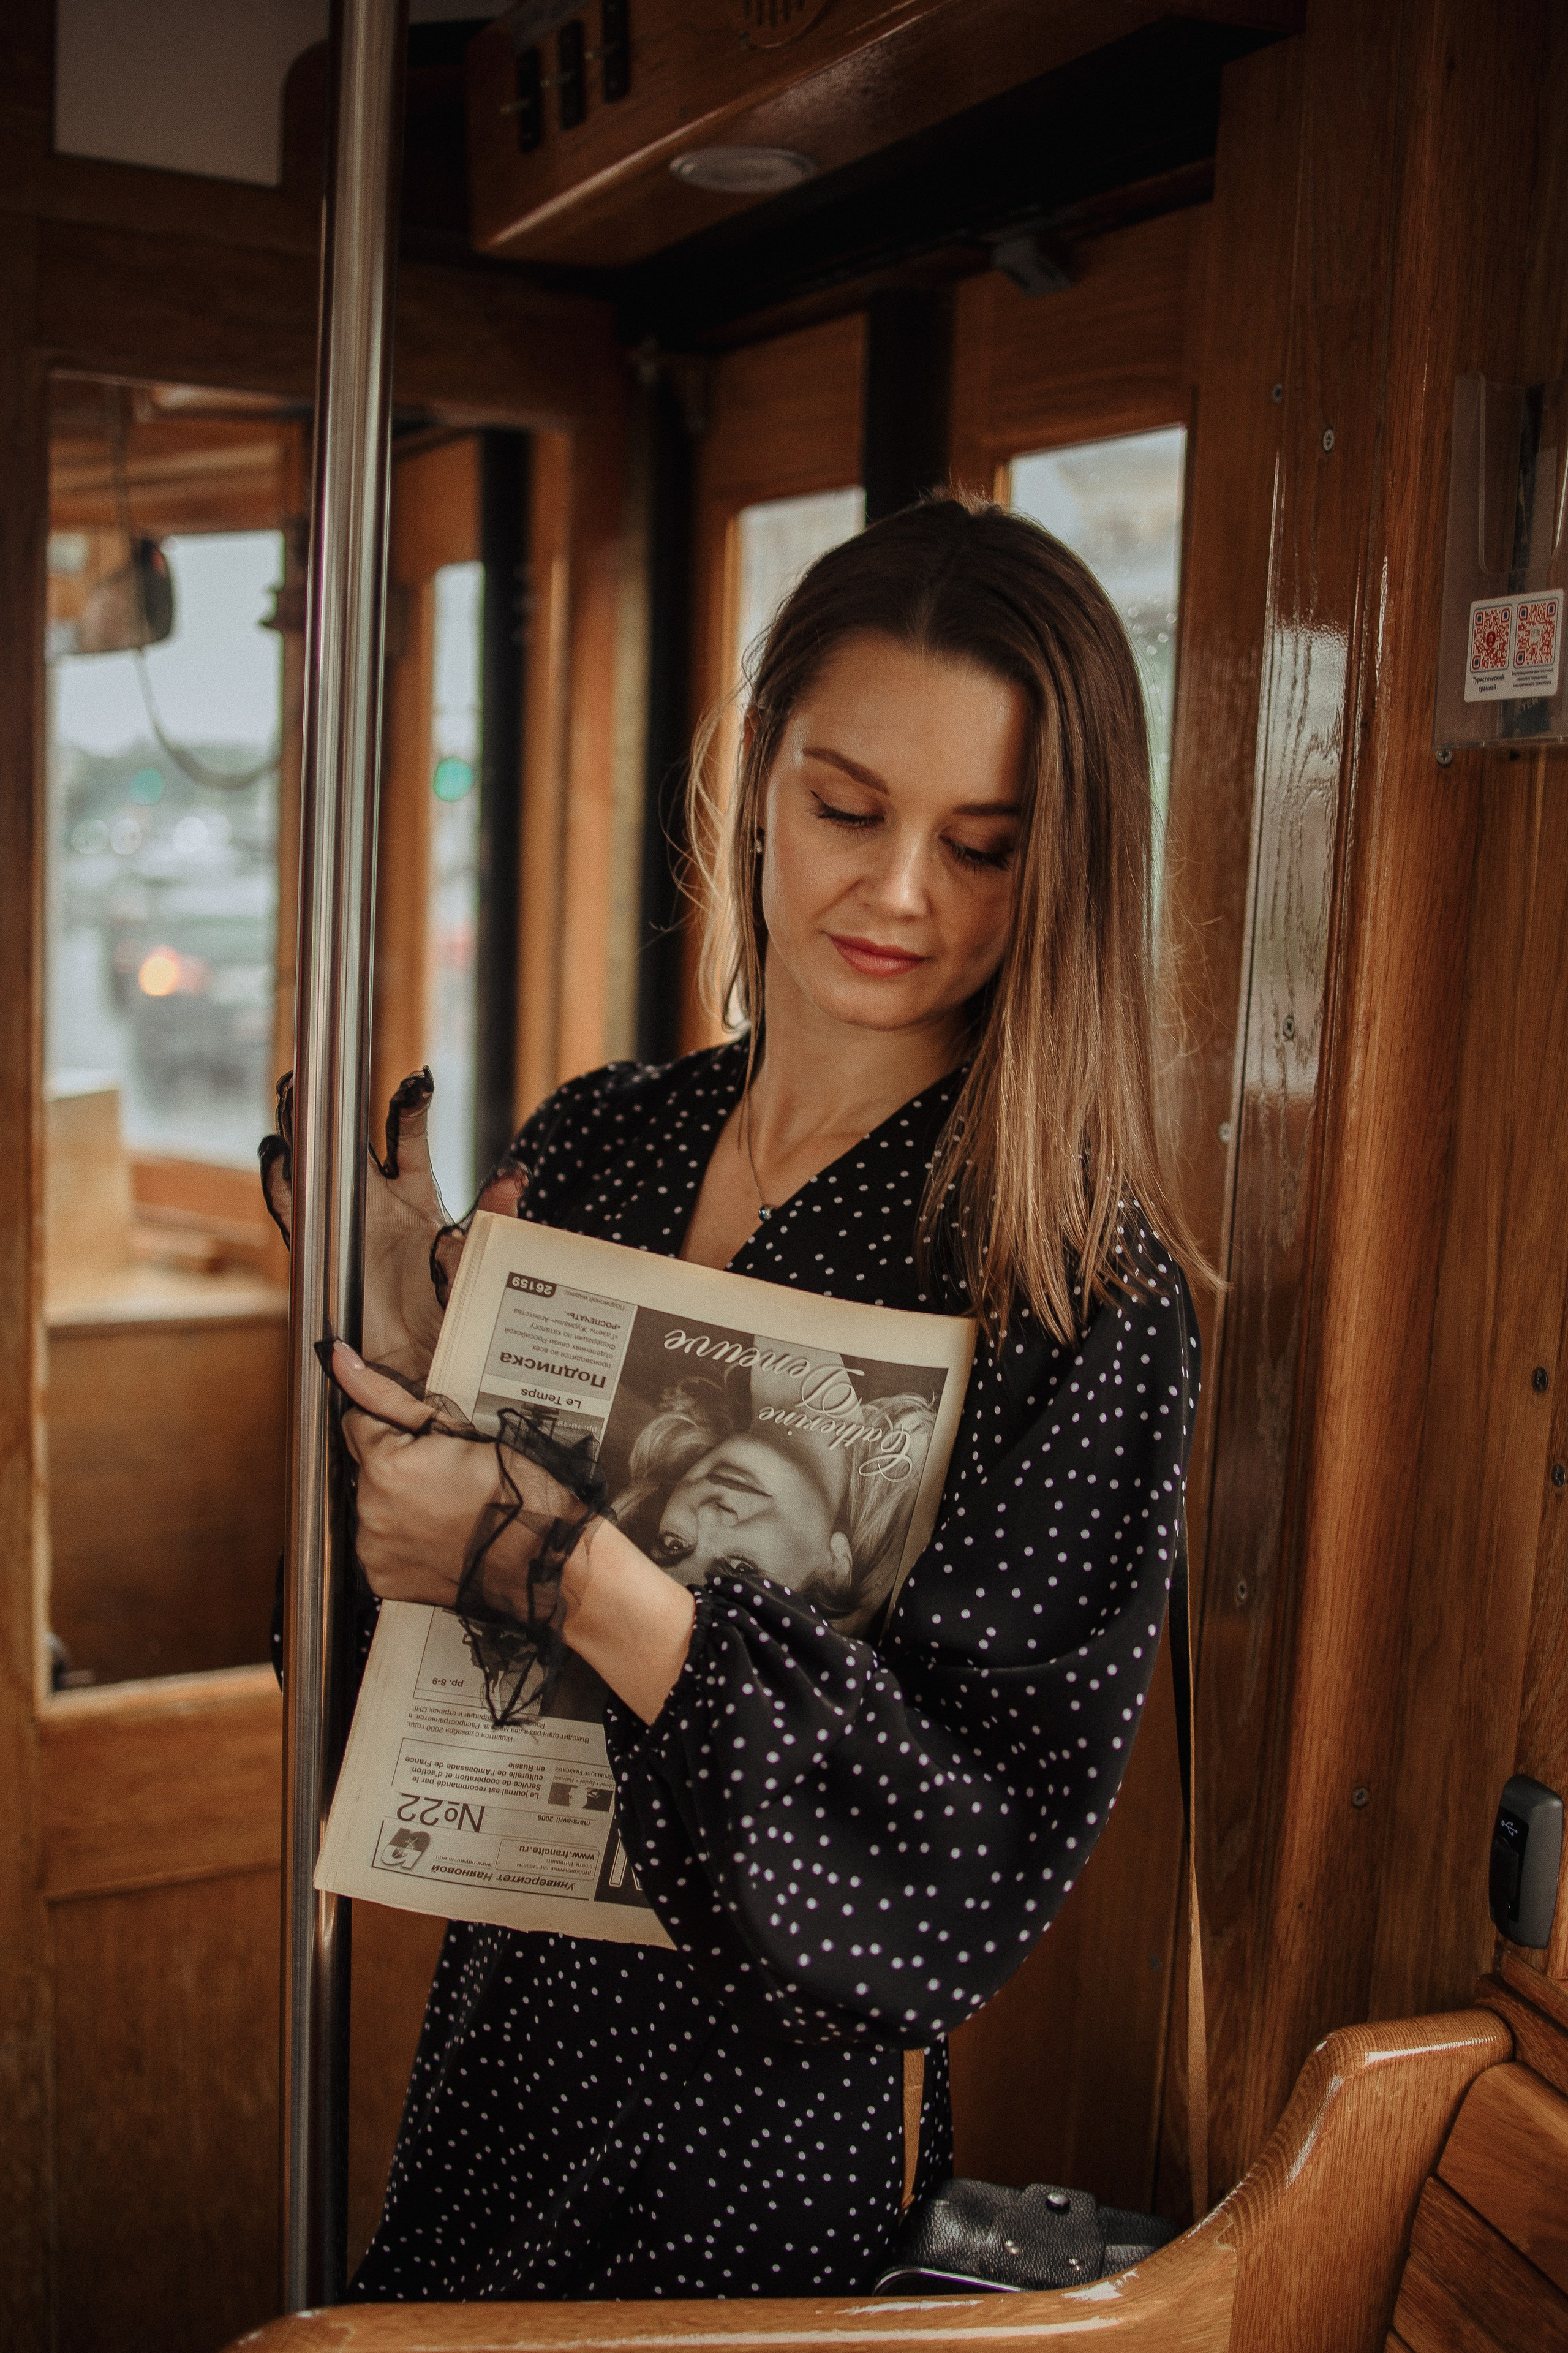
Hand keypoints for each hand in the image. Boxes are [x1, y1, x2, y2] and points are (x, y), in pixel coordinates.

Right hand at [261, 1071, 528, 1383]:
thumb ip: (494, 1218)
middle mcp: (376, 1206)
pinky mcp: (323, 1256)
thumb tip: (514, 1176)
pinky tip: (277, 1160)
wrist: (426, 1366)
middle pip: (347, 1147)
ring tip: (289, 1103)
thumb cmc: (458, 1312)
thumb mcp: (480, 1261)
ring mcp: (346, 1228)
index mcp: (418, 1199)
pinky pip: (296, 1218)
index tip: (416, 1082)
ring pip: (316, 1173)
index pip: (410, 1143)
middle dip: (329, 1112)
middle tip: (315, 1077)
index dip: (409, 1111)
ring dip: (299, 1140)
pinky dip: (282, 1188)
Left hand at [329, 1343, 696, 1723]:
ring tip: (448, 1510)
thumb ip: (389, 1396)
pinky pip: (381, 1547)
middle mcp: (368, 1511)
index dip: (396, 1429)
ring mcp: (374, 1551)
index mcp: (385, 1465)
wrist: (545, 1560)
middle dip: (396, 1467)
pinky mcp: (383, 1581)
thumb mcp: (459, 1430)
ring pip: (372, 1508)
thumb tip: (340, 1359)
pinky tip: (439, 1537)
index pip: (358, 1425)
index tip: (427, 1443)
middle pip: (366, 1469)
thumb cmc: (516, 1493)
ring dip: (397, 1504)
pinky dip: (403, 1540)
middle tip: (447, 1478)